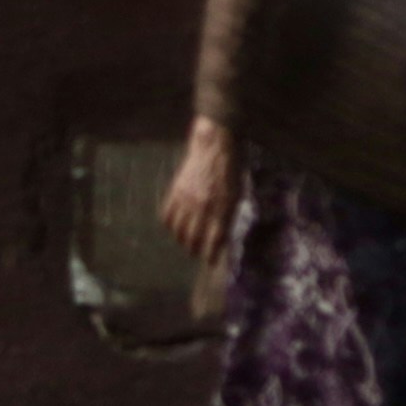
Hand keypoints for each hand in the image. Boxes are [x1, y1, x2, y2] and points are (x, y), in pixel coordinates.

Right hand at [164, 121, 238, 269]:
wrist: (216, 143)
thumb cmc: (233, 168)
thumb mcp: (238, 192)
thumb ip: (229, 213)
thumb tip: (223, 233)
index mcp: (223, 208)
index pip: (215, 240)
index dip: (212, 255)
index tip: (211, 262)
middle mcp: (204, 207)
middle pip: (194, 240)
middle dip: (195, 250)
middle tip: (196, 252)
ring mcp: (187, 200)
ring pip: (179, 232)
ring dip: (182, 240)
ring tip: (186, 242)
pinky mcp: (176, 191)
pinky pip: (167, 216)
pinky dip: (170, 225)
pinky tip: (175, 227)